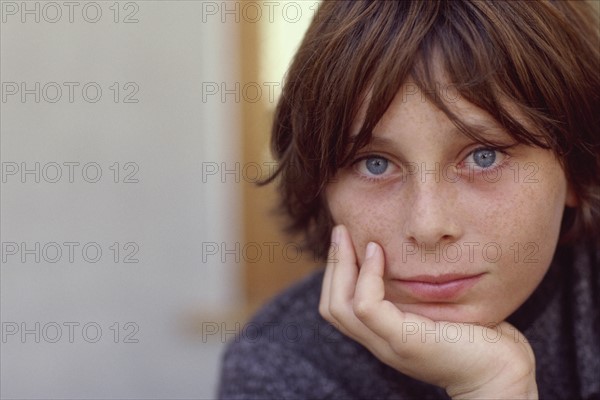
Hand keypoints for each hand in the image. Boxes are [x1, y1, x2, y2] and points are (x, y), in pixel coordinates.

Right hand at [319, 225, 537, 398]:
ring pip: (339, 307)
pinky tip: (379, 252)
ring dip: (340, 265)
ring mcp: (389, 345)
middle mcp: (380, 343)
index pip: (339, 307)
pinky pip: (367, 306)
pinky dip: (366, 276)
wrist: (502, 373)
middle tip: (340, 230)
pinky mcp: (405, 341)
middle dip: (332, 264)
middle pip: (332, 307)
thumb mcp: (438, 309)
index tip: (347, 240)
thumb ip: (419, 292)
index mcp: (384, 336)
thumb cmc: (478, 337)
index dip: (336, 272)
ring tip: (348, 235)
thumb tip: (413, 256)